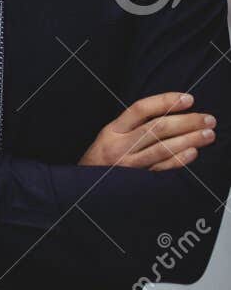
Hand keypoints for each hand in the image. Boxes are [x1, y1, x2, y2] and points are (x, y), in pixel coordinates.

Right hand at [80, 92, 215, 171]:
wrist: (82, 190)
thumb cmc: (100, 160)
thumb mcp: (109, 137)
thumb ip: (132, 126)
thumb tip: (168, 112)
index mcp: (112, 130)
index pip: (141, 109)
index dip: (165, 101)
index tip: (189, 99)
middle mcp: (119, 145)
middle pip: (157, 128)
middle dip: (186, 122)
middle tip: (208, 119)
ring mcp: (128, 164)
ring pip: (162, 148)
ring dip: (189, 139)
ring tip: (208, 134)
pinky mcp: (136, 182)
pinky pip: (161, 168)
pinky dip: (178, 160)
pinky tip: (193, 152)